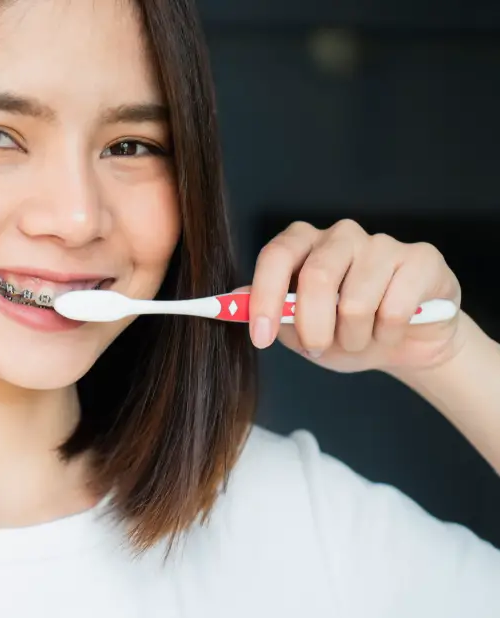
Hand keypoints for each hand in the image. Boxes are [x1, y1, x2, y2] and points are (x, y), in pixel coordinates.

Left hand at [244, 219, 465, 374]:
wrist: (405, 343)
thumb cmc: (345, 332)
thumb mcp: (299, 331)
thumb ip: (269, 314)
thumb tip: (231, 300)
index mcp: (303, 244)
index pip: (276, 256)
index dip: (265, 297)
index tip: (261, 338)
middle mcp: (340, 235)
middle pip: (317, 277)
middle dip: (313, 328)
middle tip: (318, 348)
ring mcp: (382, 243)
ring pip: (356, 303)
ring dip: (354, 338)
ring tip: (360, 339)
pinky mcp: (420, 259)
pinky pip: (395, 309)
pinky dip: (387, 335)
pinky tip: (392, 330)